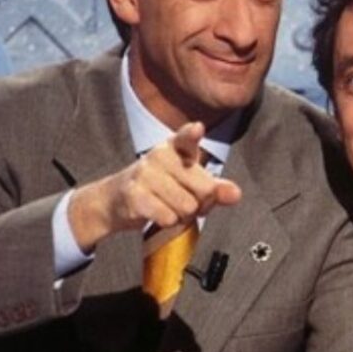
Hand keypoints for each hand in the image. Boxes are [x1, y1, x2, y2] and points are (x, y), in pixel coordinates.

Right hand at [68, 122, 241, 251]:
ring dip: (183, 215)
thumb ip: (216, 188)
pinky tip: (157, 213)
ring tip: (169, 206)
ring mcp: (145, 174)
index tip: (197, 129)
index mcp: (177, 147)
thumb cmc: (162, 188)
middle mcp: (160, 155)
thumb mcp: (191, 183)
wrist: (117, 199)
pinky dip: (168, 222)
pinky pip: (169, 218)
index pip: (186, 138)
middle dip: (201, 204)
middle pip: (205, 189)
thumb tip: (236, 194)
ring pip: (187, 207)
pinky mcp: (134, 195)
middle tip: (184, 199)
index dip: (192, 134)